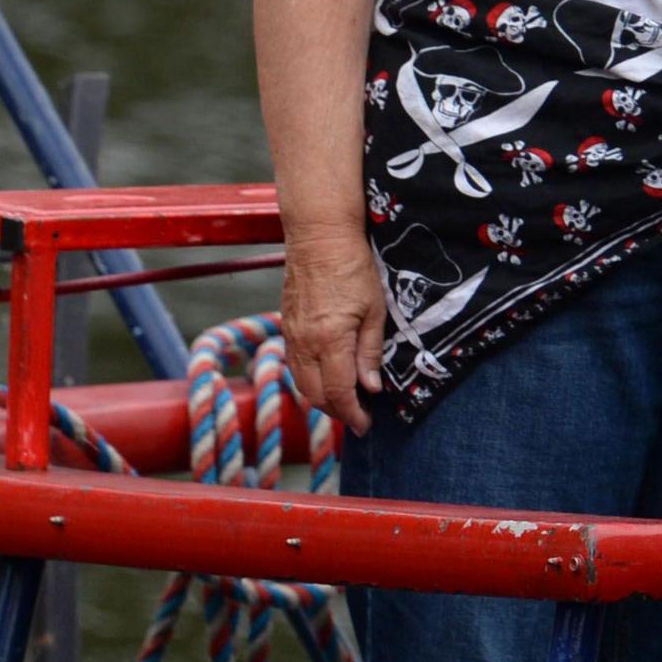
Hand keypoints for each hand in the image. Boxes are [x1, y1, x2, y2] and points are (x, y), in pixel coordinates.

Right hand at [280, 230, 390, 438]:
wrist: (319, 236)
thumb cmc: (353, 267)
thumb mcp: (375, 309)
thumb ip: (370, 352)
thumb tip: (371, 387)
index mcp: (330, 340)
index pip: (339, 393)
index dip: (353, 415)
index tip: (365, 424)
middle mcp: (305, 343)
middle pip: (315, 395)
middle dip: (337, 412)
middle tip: (358, 416)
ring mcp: (291, 335)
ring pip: (301, 383)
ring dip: (322, 398)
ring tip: (344, 401)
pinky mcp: (286, 325)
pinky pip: (294, 365)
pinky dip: (309, 380)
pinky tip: (326, 376)